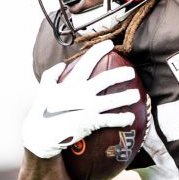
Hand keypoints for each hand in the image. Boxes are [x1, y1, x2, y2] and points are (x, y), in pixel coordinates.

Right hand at [22, 40, 139, 158]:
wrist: (41, 135)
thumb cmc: (42, 111)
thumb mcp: (44, 88)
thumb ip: (52, 74)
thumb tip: (63, 64)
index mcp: (71, 83)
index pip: (87, 62)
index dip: (99, 51)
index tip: (110, 44)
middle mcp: (82, 93)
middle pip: (106, 79)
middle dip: (121, 74)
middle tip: (131, 72)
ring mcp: (88, 108)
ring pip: (113, 100)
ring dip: (127, 97)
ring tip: (136, 95)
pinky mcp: (91, 123)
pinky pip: (111, 120)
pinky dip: (122, 119)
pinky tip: (130, 118)